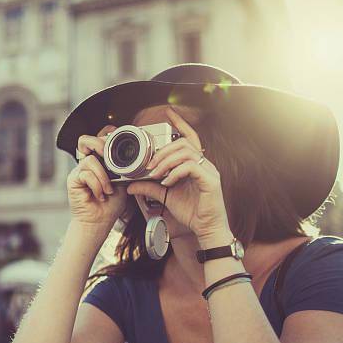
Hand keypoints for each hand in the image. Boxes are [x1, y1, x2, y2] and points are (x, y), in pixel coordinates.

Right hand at [66, 125, 127, 228]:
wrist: (100, 221)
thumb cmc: (110, 204)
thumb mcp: (122, 182)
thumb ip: (122, 168)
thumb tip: (131, 157)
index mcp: (99, 162)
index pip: (97, 140)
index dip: (104, 135)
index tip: (115, 136)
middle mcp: (87, 164)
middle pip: (85, 140)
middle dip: (99, 144)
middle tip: (108, 157)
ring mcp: (79, 171)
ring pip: (90, 160)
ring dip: (103, 176)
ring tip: (108, 189)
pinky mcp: (73, 179)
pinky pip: (86, 174)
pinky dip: (97, 185)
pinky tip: (100, 195)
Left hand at [126, 107, 230, 240]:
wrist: (206, 229)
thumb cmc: (192, 212)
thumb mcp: (166, 196)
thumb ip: (150, 187)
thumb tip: (131, 185)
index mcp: (196, 164)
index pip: (190, 138)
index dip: (181, 124)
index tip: (170, 113)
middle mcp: (205, 164)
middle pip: (183, 143)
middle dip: (163, 152)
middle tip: (150, 166)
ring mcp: (210, 171)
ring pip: (186, 153)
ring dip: (166, 162)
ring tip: (156, 175)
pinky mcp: (211, 181)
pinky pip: (191, 167)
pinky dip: (175, 173)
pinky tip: (168, 183)